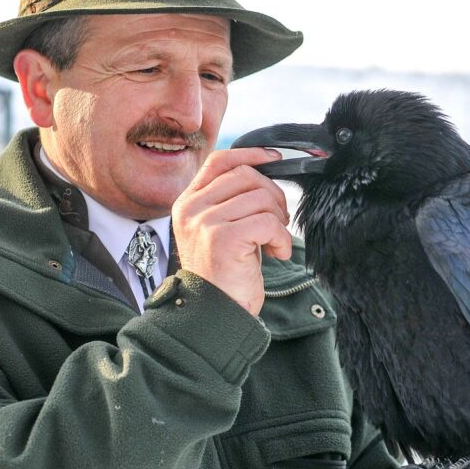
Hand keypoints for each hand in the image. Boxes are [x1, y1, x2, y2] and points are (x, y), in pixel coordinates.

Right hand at [172, 148, 292, 314]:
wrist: (215, 314)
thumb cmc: (225, 275)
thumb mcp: (221, 230)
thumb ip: (231, 202)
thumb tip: (264, 172)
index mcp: (188, 202)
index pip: (219, 161)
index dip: (251, 154)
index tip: (275, 159)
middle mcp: (191, 209)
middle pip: (245, 175)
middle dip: (273, 195)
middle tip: (280, 221)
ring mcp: (204, 222)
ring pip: (260, 198)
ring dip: (278, 220)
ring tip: (274, 242)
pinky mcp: (222, 238)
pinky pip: (267, 222)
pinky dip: (281, 238)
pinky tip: (277, 254)